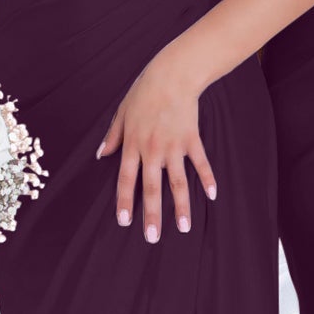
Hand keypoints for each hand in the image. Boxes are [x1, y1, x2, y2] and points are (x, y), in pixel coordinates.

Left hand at [96, 50, 216, 241]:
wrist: (171, 76)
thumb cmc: (144, 93)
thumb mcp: (121, 113)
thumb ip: (112, 137)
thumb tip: (101, 155)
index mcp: (132, 145)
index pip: (125, 180)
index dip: (124, 202)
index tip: (125, 222)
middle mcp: (152, 150)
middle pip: (151, 188)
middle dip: (152, 215)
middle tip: (153, 238)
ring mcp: (174, 146)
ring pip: (177, 182)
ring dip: (180, 206)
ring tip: (183, 228)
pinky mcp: (191, 139)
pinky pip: (200, 163)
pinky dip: (207, 178)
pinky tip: (212, 195)